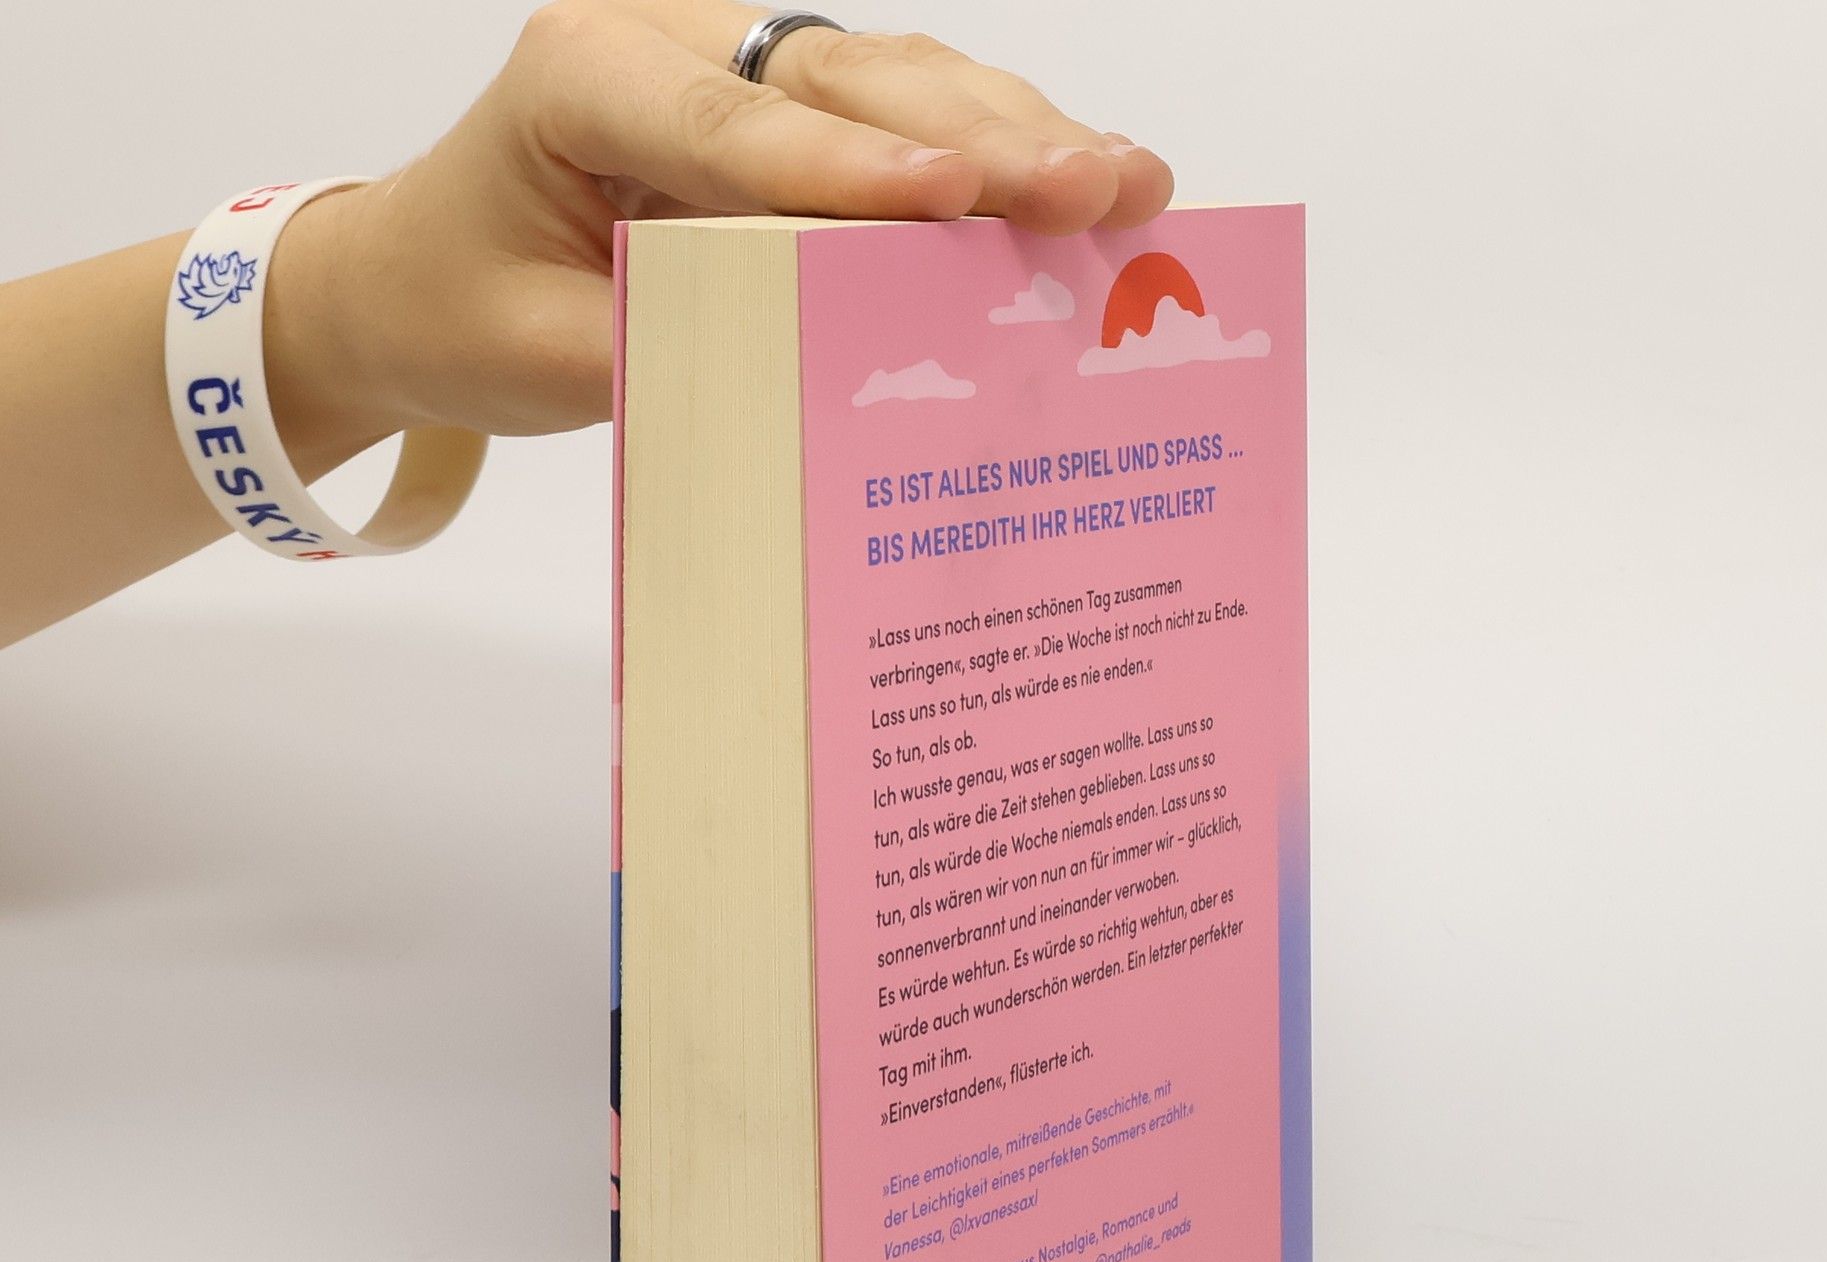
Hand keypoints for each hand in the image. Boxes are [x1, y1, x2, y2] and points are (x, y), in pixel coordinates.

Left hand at [269, 0, 1174, 448]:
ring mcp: (739, 66)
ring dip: (1019, 135)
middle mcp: (674, 43)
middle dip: (985, 140)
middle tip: (1099, 190)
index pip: (733, 124)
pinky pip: (899, 119)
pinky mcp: (784, 113)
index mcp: (586, 76)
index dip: (850, 166)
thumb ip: (662, 350)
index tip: (955, 201)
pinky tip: (1080, 180)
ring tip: (1130, 184)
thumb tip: (815, 374)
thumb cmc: (464, 307)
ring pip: (897, 83)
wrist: (417, 276)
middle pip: (849, 80)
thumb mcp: (541, 353)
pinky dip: (993, 154)